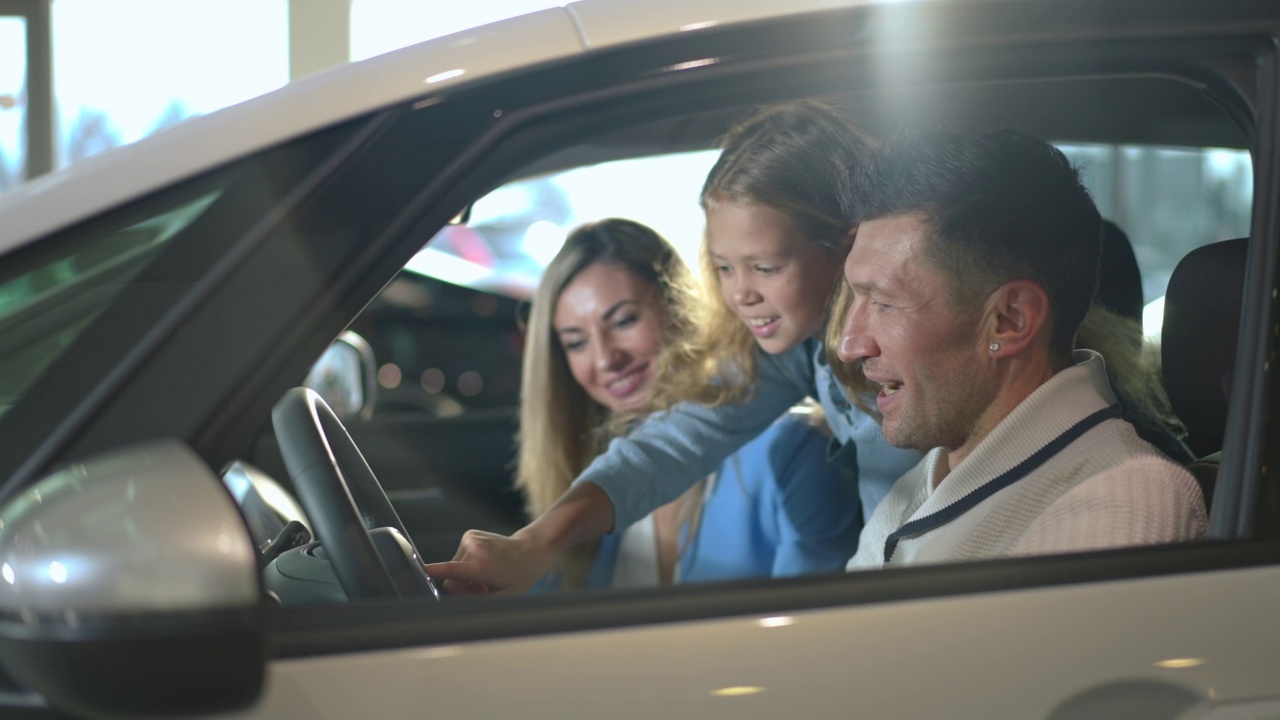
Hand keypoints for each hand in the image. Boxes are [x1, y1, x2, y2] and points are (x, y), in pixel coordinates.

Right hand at [425, 528, 558, 594]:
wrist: (531, 550)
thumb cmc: (520, 576)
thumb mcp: (504, 597)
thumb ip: (478, 603)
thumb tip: (456, 608)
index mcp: (483, 566)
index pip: (453, 571)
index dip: (435, 573)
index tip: (422, 571)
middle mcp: (474, 549)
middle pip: (452, 579)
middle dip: (463, 588)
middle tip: (483, 589)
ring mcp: (470, 539)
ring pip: (454, 568)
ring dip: (467, 576)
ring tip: (487, 576)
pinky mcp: (468, 535)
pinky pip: (458, 558)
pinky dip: (468, 564)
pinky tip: (484, 564)